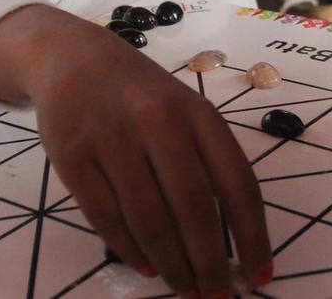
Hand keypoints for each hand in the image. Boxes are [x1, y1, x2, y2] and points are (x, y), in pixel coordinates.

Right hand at [0, 5, 271, 296]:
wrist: (71, 57)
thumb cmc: (141, 95)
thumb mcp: (185, 111)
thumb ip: (207, 163)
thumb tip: (232, 240)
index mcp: (199, 113)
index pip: (238, 184)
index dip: (253, 236)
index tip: (260, 277)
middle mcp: (159, 121)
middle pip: (195, 209)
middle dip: (209, 264)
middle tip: (215, 297)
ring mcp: (113, 137)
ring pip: (150, 220)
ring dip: (172, 265)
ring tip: (185, 288)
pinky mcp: (72, 154)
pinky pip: (106, 217)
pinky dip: (130, 250)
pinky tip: (147, 267)